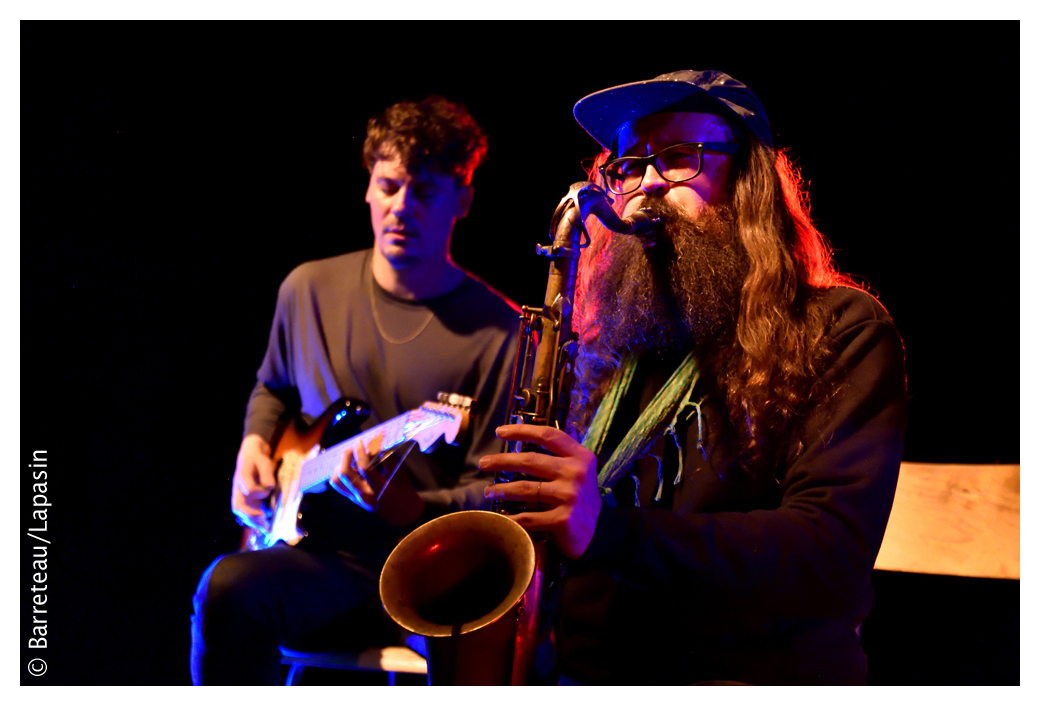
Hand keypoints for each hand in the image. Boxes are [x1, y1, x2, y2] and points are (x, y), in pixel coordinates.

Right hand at [231, 434, 275, 530]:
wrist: (249, 459)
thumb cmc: (258, 460)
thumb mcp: (264, 462)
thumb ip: (266, 474)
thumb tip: (270, 487)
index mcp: (242, 477)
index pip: (249, 489)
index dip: (259, 492)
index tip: (269, 489)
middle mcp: (238, 490)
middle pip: (239, 506)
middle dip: (251, 515)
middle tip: (264, 519)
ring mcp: (240, 497)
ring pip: (242, 513)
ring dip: (253, 522)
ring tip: (266, 529)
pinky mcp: (245, 502)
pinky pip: (246, 514)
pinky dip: (254, 522)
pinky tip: (264, 528)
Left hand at [330, 436, 424, 526]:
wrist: (403, 513)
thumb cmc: (404, 490)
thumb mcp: (400, 474)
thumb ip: (387, 459)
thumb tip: (375, 444)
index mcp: (379, 488)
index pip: (364, 468)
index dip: (361, 452)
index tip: (360, 442)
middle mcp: (365, 495)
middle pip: (345, 473)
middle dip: (346, 456)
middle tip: (352, 448)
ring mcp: (357, 499)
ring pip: (337, 480)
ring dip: (341, 465)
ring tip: (351, 459)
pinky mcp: (353, 499)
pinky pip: (339, 485)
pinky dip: (340, 472)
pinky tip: (350, 467)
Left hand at [479, 424, 601, 558]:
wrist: (600, 532)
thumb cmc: (580, 497)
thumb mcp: (578, 470)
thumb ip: (557, 456)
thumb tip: (519, 443)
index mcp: (580, 456)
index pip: (548, 435)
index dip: (521, 430)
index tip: (500, 431)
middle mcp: (576, 473)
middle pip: (530, 461)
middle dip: (501, 461)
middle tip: (484, 463)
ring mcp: (570, 497)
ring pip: (525, 489)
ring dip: (501, 489)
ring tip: (489, 491)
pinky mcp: (563, 520)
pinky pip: (528, 517)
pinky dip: (511, 517)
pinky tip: (500, 516)